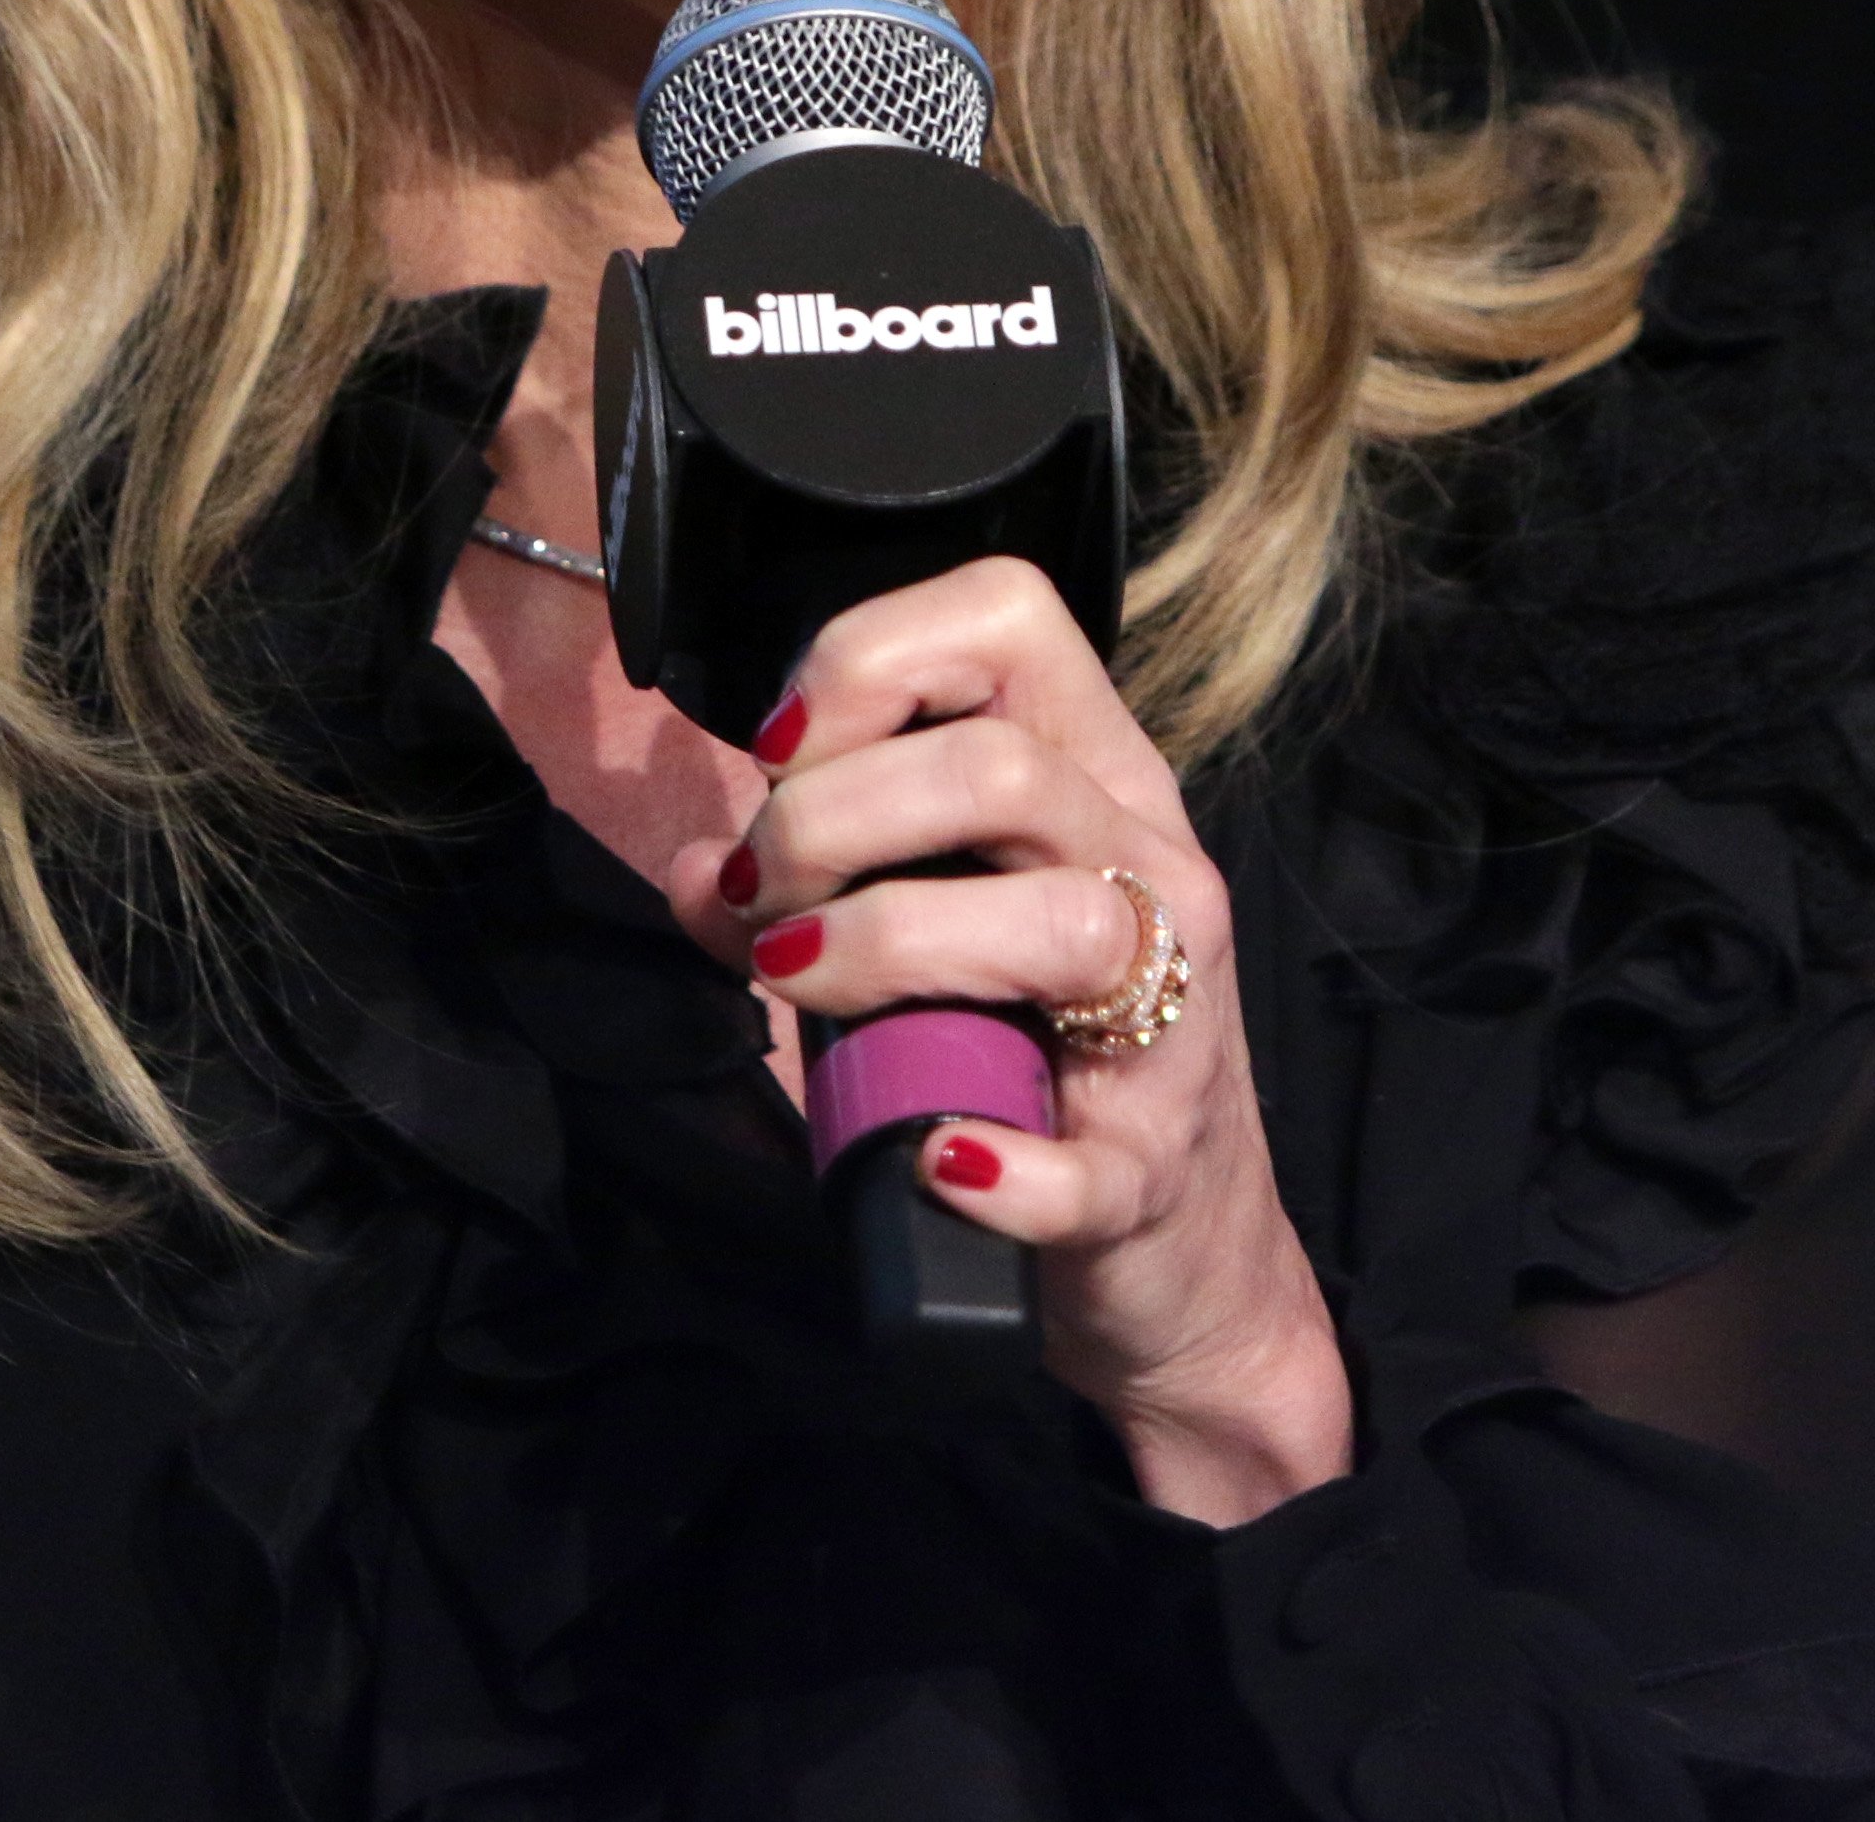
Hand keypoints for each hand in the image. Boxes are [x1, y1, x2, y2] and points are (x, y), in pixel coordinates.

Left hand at [676, 558, 1352, 1524]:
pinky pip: (1084, 1162)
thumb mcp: (924, 942)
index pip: (1008, 621)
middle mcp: (1150, 871)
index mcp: (1094, 782)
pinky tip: (930, 1155)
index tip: (782, 750)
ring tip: (797, 985)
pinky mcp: (1152, 1171)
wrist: (1177, 1254)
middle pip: (1004, 767)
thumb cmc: (1035, 1062)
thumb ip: (804, 893)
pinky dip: (994, 1165)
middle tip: (767, 899)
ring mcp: (1174, 1020)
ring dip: (889, 945)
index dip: (871, 657)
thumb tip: (697, 872)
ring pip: (1063, 924)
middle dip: (834, 817)